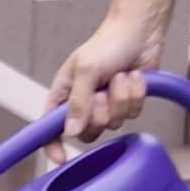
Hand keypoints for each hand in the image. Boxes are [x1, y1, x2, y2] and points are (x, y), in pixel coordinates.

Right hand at [53, 17, 161, 139]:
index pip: (50, 127)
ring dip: (121, 98)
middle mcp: (83, 103)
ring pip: (114, 123)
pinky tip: (134, 77)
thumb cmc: (107, 43)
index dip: (52, 145)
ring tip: (120, 76)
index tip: (60, 158)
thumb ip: (77, 102)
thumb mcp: (86, 70)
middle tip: (102, 91)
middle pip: (88, 131)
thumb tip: (70, 132)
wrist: (139, 32)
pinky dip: (136, 94)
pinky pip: (133, 114)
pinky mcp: (127, 103)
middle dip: (100, 112)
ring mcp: (107, 105)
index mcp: (64, 94)